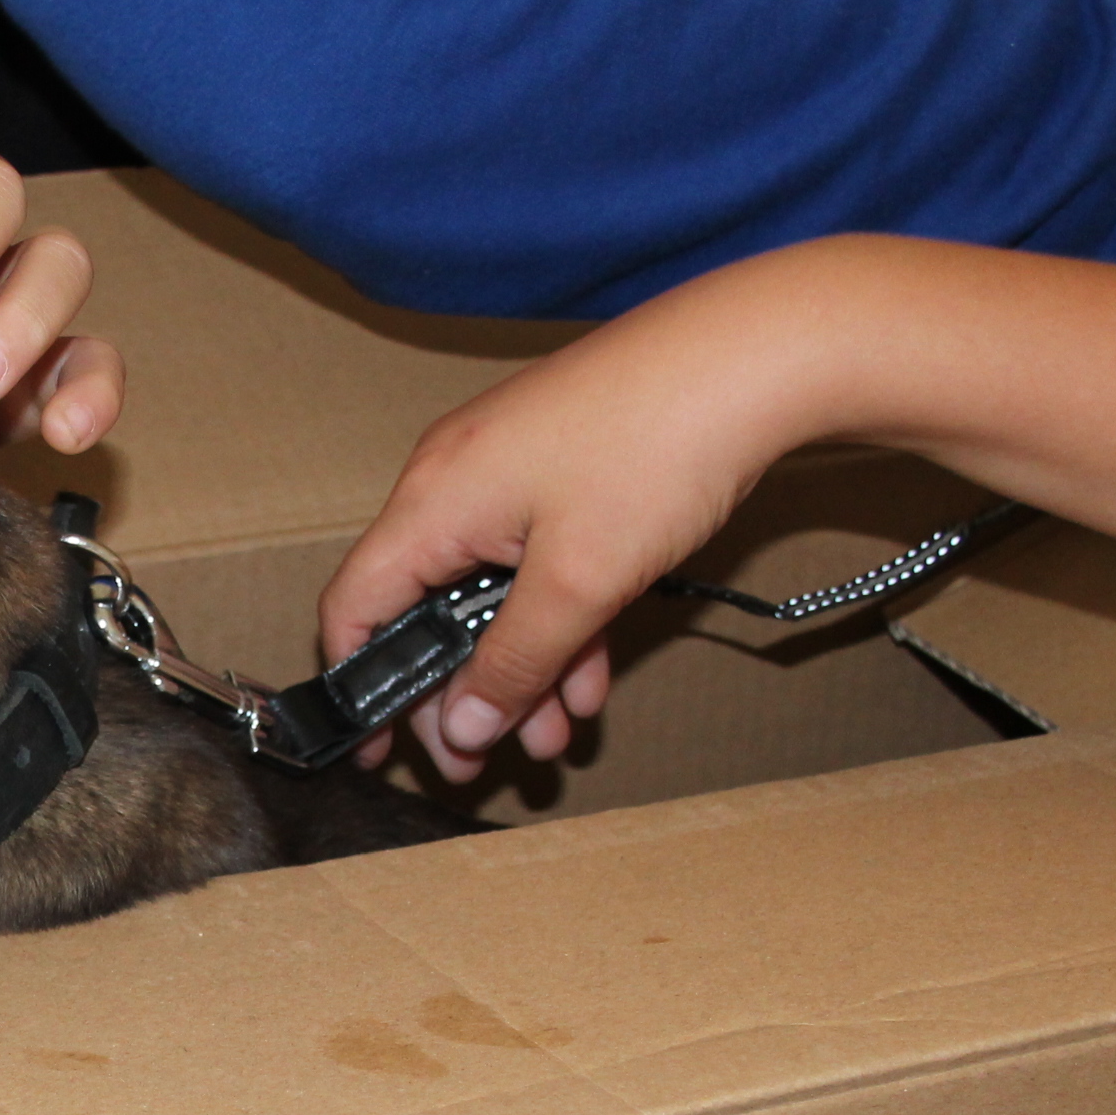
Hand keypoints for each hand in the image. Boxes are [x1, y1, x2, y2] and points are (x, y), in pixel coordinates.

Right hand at [320, 257, 816, 779]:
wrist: (760, 354)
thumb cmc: (660, 444)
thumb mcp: (579, 582)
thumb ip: (513, 663)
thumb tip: (461, 725)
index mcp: (433, 500)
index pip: (356, 606)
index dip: (360, 685)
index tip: (381, 748)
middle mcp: (455, 480)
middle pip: (424, 608)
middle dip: (455, 692)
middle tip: (478, 760)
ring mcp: (510, 471)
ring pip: (488, 594)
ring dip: (516, 668)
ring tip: (551, 735)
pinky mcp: (561, 467)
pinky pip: (535, 562)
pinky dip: (555, 620)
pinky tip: (589, 676)